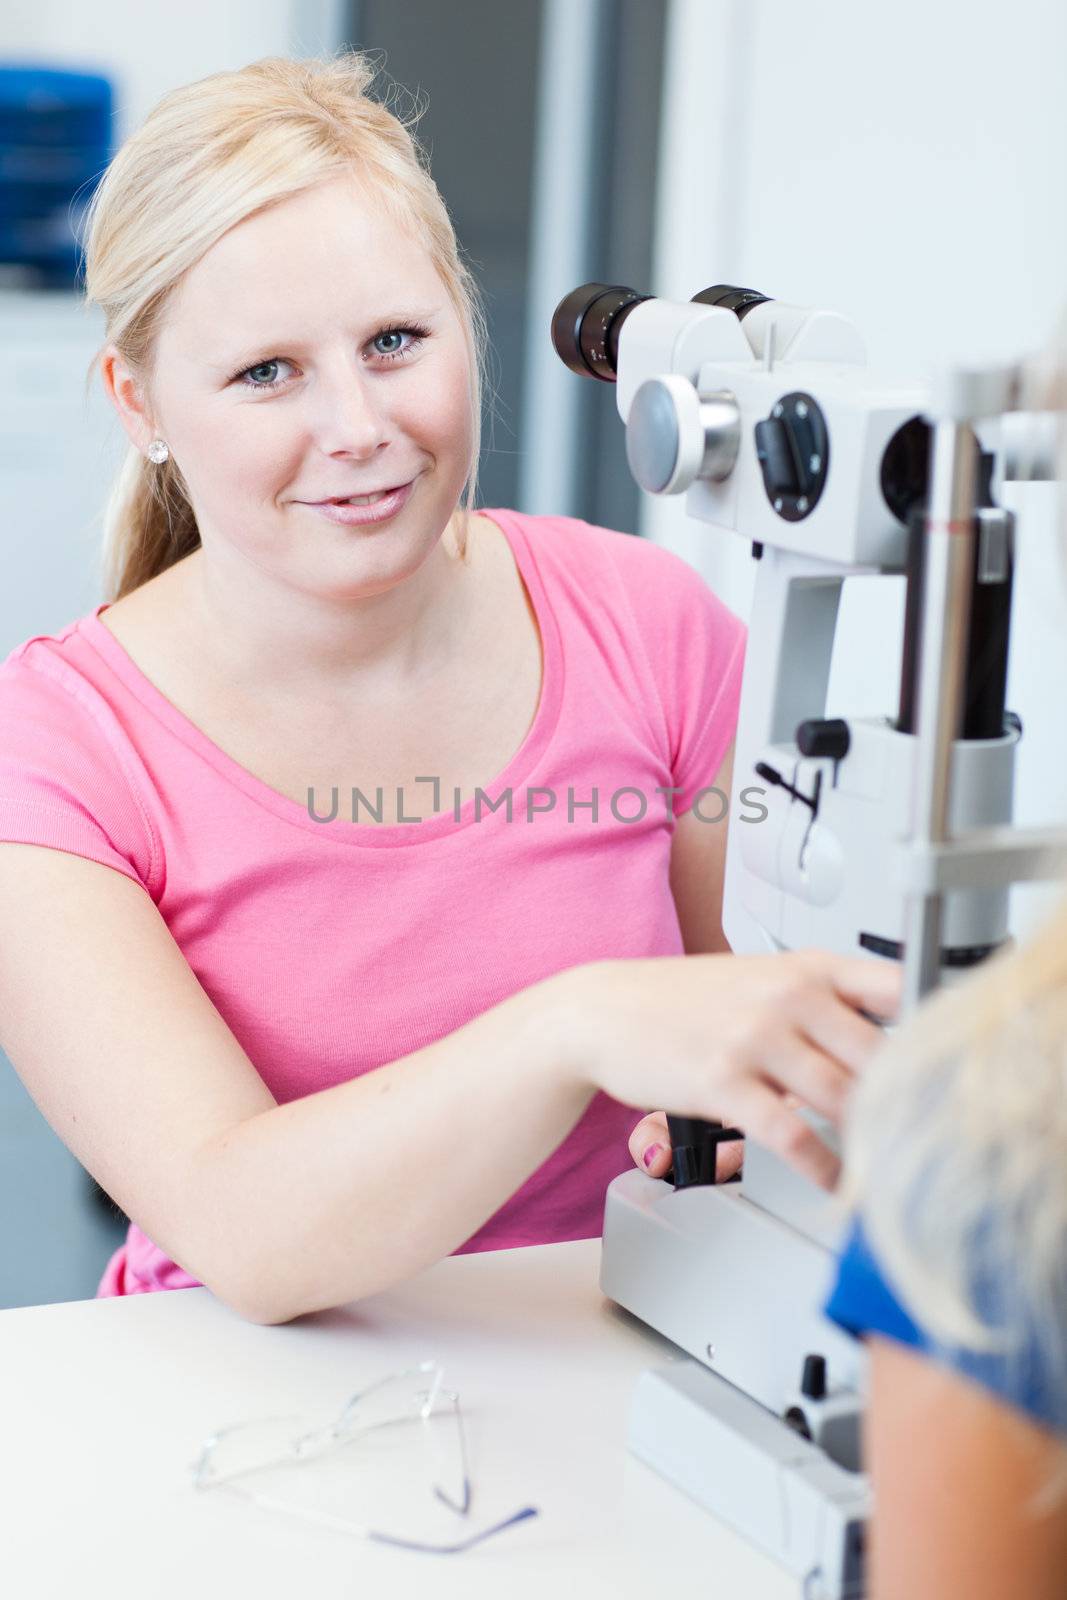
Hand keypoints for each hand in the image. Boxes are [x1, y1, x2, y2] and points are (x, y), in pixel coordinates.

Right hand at [567, 948, 899, 1188]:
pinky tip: (838, 1184)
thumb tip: (894, 1045)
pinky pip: (793, 1135)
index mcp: (807, 967)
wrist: (605, 1011)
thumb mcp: (763, 979)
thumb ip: (825, 1004)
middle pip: (881, 1055)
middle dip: (904, 1102)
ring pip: (843, 1097)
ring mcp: (755, 1038)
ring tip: (888, 1169)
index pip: (896, 988)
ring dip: (871, 1142)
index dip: (930, 1031)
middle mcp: (788, 996)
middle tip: (921, 1137)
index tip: (944, 1069)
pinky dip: (826, 1169)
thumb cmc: (686, 1000)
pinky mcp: (725, 1082)